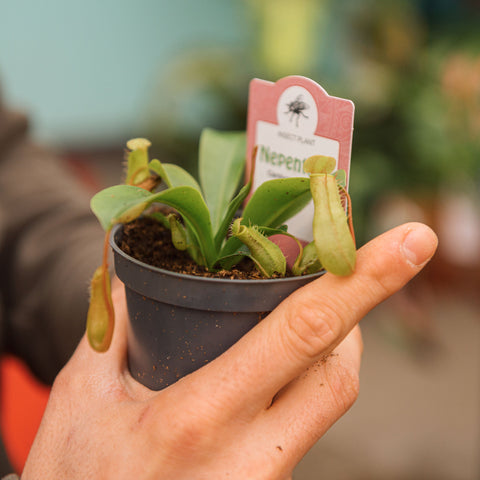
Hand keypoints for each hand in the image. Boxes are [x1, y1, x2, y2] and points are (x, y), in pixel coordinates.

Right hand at [22, 223, 436, 479]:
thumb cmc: (74, 479)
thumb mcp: (83, 397)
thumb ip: (113, 329)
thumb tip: (137, 278)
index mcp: (200, 417)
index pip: (303, 332)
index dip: (364, 280)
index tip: (414, 241)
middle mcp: (251, 454)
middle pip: (339, 371)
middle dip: (354, 311)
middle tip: (334, 271)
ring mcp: (265, 477)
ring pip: (330, 399)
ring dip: (333, 346)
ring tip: (304, 308)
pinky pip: (307, 425)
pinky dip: (307, 379)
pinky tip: (280, 360)